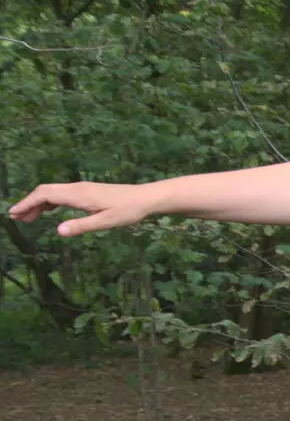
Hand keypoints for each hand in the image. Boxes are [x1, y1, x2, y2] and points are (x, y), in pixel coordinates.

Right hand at [8, 182, 154, 236]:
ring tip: (28, 218)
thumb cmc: (128, 211)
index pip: (44, 195)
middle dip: (28, 203)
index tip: (14, 213)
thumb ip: (81, 226)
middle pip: (45, 192)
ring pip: (53, 192)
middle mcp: (76, 188)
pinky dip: (50, 202)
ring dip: (38, 203)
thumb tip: (58, 231)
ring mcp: (81, 189)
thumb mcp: (106, 222)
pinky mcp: (87, 192)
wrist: (145, 198)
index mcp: (78, 194)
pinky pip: (62, 194)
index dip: (27, 203)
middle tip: (16, 219)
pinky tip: (48, 212)